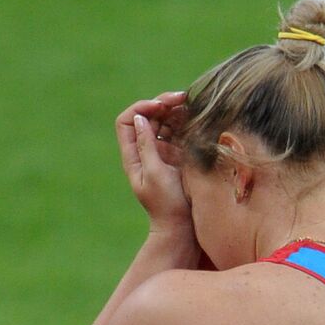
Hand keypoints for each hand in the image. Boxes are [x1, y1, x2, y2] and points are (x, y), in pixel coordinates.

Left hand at [115, 91, 192, 237]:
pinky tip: (197, 115)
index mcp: (133, 155)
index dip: (141, 108)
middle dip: (162, 103)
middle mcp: (146, 150)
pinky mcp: (180, 155)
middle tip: (182, 98)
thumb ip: (146, 146)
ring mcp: (163, 151)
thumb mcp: (155, 174)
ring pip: (165, 121)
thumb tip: (141, 119)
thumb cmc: (166, 204)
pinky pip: (180, 131)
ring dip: (176, 109)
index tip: (160, 106)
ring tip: (191, 104)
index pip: (127, 121)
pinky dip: (187, 120)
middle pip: (148, 116)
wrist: (182, 226)